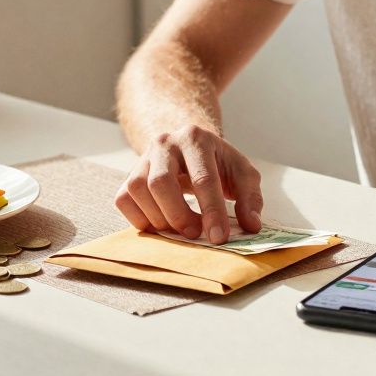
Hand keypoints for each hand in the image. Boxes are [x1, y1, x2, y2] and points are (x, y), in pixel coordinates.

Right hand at [114, 125, 263, 243]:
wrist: (187, 146)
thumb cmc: (217, 163)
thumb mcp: (242, 173)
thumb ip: (250, 198)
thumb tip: (251, 225)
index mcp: (196, 138)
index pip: (203, 179)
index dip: (211, 211)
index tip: (219, 237)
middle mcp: (164, 143)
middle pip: (161, 182)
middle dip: (179, 215)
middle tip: (196, 234)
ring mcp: (143, 158)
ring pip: (138, 190)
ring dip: (159, 218)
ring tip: (180, 229)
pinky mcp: (129, 175)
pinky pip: (124, 199)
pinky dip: (140, 219)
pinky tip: (161, 224)